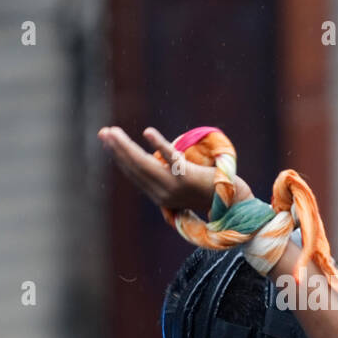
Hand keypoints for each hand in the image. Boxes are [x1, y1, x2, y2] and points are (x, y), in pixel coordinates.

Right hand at [98, 125, 253, 214]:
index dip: (119, 157)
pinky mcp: (187, 177)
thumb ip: (169, 178)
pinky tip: (147, 132)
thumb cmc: (211, 194)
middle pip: (134, 168)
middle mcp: (163, 194)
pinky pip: (170, 159)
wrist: (234, 205)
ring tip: (113, 132)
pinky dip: (158, 145)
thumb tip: (157, 159)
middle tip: (103, 132)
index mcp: (160, 197)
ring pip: (144, 164)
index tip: (107, 140)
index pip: (134, 174)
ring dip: (126, 147)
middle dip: (117, 149)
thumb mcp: (185, 188)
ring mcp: (174, 186)